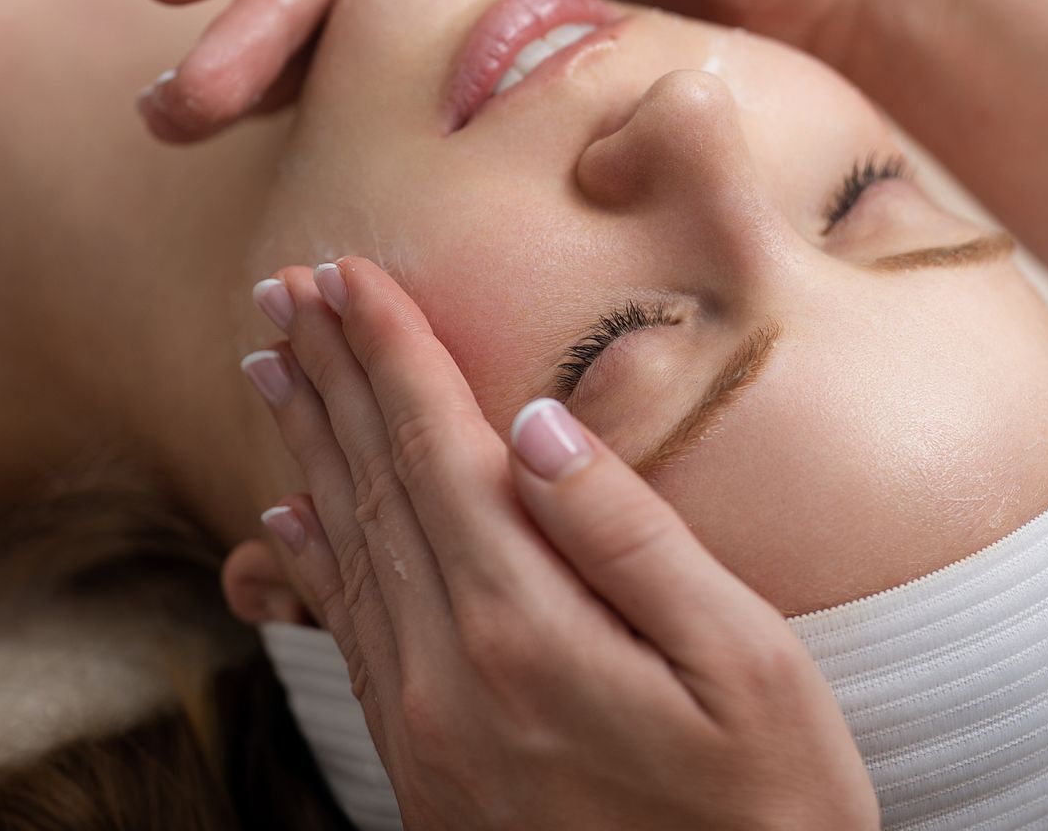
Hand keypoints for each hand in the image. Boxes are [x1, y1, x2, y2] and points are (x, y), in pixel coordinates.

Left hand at [242, 258, 878, 830]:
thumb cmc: (774, 808)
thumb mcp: (745, 666)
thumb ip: (629, 538)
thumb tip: (538, 423)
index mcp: (527, 631)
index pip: (439, 452)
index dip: (391, 353)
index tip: (346, 270)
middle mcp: (449, 677)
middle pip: (373, 488)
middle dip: (330, 377)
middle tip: (282, 288)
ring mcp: (424, 731)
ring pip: (346, 552)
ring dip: (308, 447)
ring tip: (273, 366)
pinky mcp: (422, 773)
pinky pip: (348, 634)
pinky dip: (315, 556)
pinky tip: (291, 513)